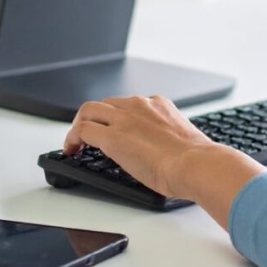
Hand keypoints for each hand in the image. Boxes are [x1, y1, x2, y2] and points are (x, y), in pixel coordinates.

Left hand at [63, 95, 223, 200]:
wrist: (195, 164)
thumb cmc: (195, 159)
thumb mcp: (180, 138)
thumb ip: (166, 137)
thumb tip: (160, 153)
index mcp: (158, 105)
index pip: (128, 104)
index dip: (115, 116)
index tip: (112, 129)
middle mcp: (139, 105)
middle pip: (105, 103)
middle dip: (93, 117)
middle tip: (88, 135)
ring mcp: (124, 119)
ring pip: (88, 110)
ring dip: (79, 125)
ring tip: (76, 142)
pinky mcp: (112, 137)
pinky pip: (82, 130)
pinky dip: (72, 138)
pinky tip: (72, 151)